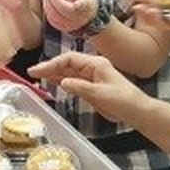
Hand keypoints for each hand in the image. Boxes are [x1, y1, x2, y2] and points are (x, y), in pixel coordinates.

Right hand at [29, 52, 144, 123]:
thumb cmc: (122, 100)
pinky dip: (61, 81)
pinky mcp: (91, 87)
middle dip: (50, 67)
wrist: (136, 111)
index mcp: (96, 64)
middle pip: (67, 64)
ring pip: (68, 72)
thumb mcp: (100, 94)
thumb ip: (80, 87)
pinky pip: (73, 81)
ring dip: (54, 74)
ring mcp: (91, 77)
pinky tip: (52, 82)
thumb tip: (62, 81)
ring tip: (37, 77)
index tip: (38, 70)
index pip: (69, 59)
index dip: (52, 64)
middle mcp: (92, 68)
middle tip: (32, 73)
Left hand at [42, 0, 95, 33]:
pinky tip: (48, 2)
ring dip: (47, 3)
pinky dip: (47, 9)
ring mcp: (72, 25)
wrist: (86, 12)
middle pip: (62, 8)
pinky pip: (51, 19)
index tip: (77, 4)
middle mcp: (80, 17)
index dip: (79, 5)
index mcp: (86, 4)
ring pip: (54, 15)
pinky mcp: (64, 28)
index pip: (82, 5)